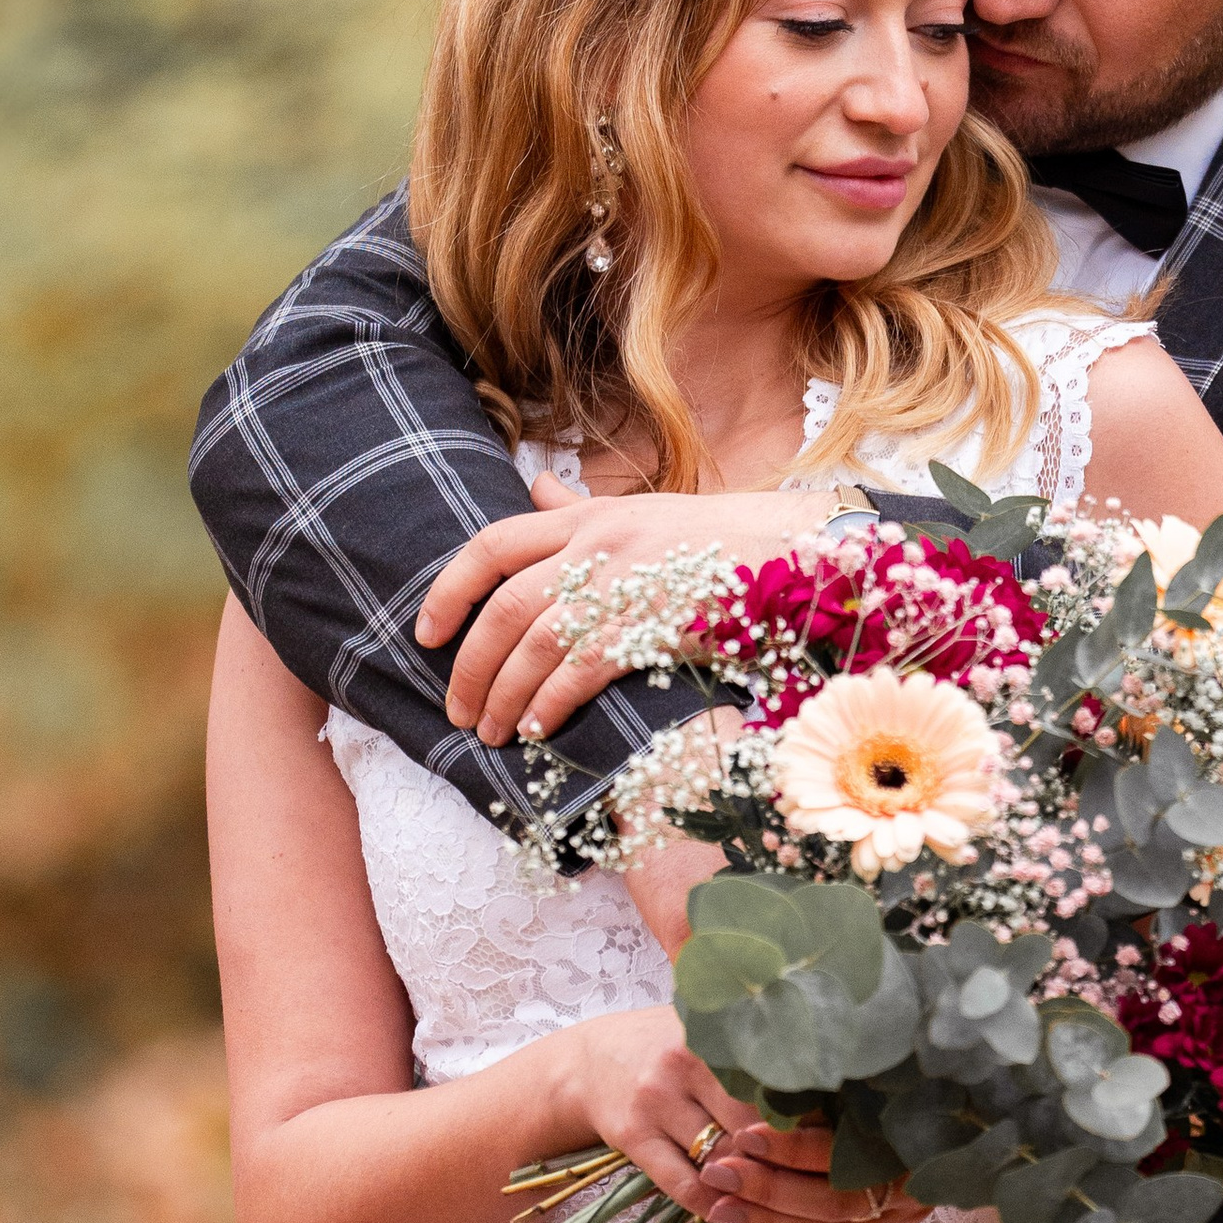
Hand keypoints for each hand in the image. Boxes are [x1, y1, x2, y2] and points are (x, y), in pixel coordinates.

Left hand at [419, 479, 822, 742]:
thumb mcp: (643, 512)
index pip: (492, 544)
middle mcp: (598, 543)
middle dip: (470, 665)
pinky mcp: (654, 620)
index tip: (427, 633)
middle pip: (504, 605)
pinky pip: (582, 668)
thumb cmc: (720, 541)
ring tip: (491, 731)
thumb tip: (536, 491)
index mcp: (588, 517)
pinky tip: (537, 729)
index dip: (449, 589)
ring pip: (535, 643)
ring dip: (504, 695)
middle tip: (458, 710)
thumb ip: (581, 512)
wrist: (796, 551)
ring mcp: (626, 581)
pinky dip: (550, 702)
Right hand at [559, 1006, 927, 1222]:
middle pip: (756, 1123)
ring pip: (724, 1158)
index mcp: (716, 1032)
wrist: (586, 1063)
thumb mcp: (711, 1033)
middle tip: (832, 1181)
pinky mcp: (634, 1138)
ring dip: (758, 1187)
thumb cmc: (669, 1049)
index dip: (816, 1115)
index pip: (778, 1079)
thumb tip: (848, 1077)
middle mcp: (684, 1062)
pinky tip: (739, 1216)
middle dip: (793, 1158)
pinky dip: (716, 1207)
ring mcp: (656, 1101)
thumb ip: (764, 1051)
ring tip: (793, 1203)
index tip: (855, 1138)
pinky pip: (684, 1184)